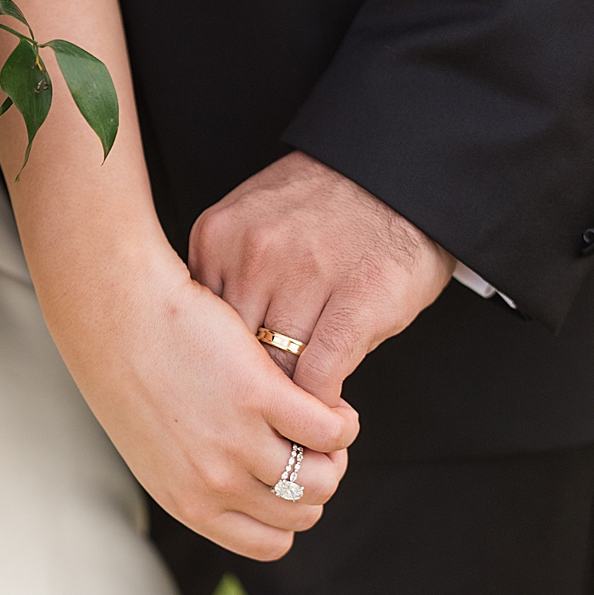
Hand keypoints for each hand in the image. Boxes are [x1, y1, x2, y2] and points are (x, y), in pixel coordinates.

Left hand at [44, 240, 358, 560]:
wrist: (114, 313)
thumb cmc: (131, 370)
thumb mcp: (154, 446)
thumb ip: (197, 475)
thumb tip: (254, 485)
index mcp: (187, 501)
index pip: (270, 543)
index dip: (290, 511)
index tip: (289, 476)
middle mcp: (212, 483)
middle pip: (302, 512)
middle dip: (316, 479)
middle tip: (309, 440)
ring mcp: (236, 442)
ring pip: (323, 476)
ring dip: (334, 451)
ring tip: (323, 417)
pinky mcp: (258, 395)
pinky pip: (330, 429)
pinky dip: (341, 418)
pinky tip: (327, 396)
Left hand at [189, 151, 455, 406]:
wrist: (397, 174)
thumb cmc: (321, 207)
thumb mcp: (250, 222)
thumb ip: (220, 272)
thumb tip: (201, 343)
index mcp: (217, 237)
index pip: (196, 322)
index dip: (211, 361)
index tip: (222, 386)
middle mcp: (252, 255)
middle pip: (230, 350)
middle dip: (244, 387)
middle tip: (255, 416)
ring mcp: (304, 276)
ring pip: (274, 369)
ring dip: (286, 400)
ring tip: (293, 420)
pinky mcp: (357, 300)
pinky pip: (319, 375)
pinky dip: (321, 401)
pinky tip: (328, 406)